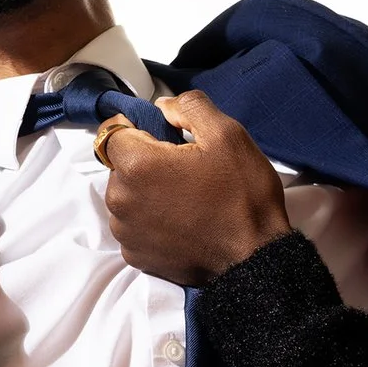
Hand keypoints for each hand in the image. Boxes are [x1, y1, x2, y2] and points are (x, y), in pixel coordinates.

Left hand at [101, 90, 292, 287]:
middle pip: (119, 165)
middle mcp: (121, 200)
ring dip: (146, 191)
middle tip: (183, 168)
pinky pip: (134, 225)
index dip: (135, 126)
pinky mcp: (136, 255)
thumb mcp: (227, 134)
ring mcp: (126, 232)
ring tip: (184, 197)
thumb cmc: (242, 197)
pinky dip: (150, 219)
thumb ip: (189, 107)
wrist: (255, 259)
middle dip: (144, 160)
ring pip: (126, 196)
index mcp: (136, 165)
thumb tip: (163, 107)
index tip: (159, 133)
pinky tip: (181, 220)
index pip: (112, 132)